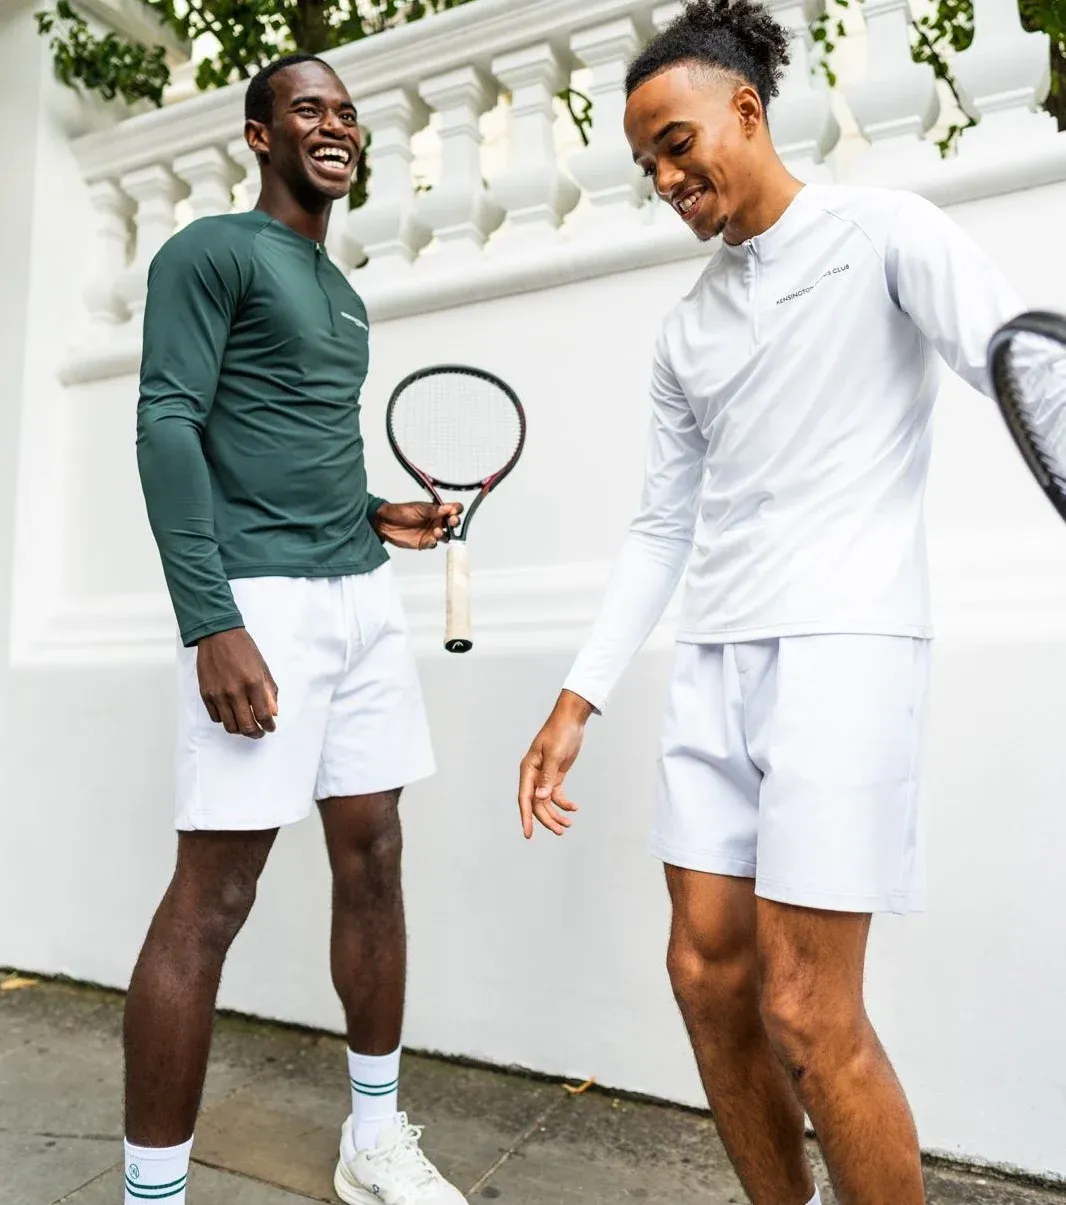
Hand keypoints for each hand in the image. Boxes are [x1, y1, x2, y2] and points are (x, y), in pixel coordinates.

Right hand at [197, 628, 277, 738]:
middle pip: (246, 726)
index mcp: (253, 683)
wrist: (218, 636)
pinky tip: (232, 714)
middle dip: (256, 733)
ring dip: (240, 730)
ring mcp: (218, 694)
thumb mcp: (263, 668)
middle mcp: (235, 692)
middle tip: (260, 732)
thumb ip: (269, 692)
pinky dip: (225, 720)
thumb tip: (273, 713)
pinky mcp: (206, 694)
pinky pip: (216, 718)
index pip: (263, 716)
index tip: (271, 728)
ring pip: (230, 726)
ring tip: (246, 725)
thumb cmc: (243, 649)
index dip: (269, 726)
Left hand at [372, 501, 461, 549]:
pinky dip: (434, 543)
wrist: (385, 523)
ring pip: (445, 536)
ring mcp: (431, 532)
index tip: (454, 511)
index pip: (453, 509)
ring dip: (444, 534)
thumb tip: (446, 508)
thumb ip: (433, 510)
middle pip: (453, 523)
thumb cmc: (400, 512)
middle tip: (451, 521)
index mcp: (437, 510)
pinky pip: (434, 544)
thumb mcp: (418, 508)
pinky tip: (430, 539)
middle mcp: (436, 521)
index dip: (456, 510)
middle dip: (454, 522)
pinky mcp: (424, 542)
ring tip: (436, 531)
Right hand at [518, 691, 594, 837]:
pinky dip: (564, 803)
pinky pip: (556, 795)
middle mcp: (533, 775)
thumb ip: (547, 777)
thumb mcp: (555, 754)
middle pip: (537, 804)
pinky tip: (574, 808)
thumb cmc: (560, 733)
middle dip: (547, 819)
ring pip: (546, 802)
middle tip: (560, 831)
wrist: (571, 720)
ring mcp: (544, 776)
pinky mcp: (555, 775)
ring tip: (568, 825)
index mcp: (528, 769)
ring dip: (556, 814)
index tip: (528, 834)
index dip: (526, 817)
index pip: (525, 798)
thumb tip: (540, 797)